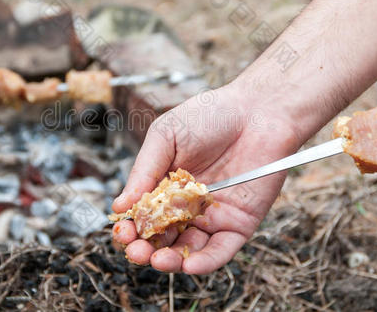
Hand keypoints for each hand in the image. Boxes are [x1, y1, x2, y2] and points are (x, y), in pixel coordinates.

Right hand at [111, 82, 302, 273]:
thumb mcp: (166, 136)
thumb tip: (119, 207)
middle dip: (145, 249)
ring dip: (170, 262)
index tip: (121, 230)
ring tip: (156, 260)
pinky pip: (221, 250)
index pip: (143, 215)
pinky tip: (188, 265)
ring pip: (188, 251)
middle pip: (161, 238)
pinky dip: (205, 262)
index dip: (130, 227)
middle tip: (135, 250)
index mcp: (165, 186)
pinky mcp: (239, 224)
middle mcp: (186, 207)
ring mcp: (212, 217)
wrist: (257, 110)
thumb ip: (144, 171)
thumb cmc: (209, 116)